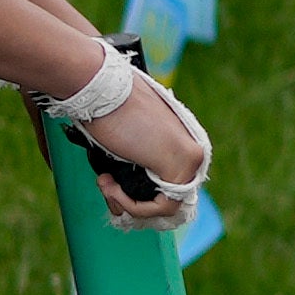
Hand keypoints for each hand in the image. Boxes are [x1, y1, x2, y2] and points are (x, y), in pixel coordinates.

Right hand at [78, 74, 212, 209]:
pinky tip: (112, 187)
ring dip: (128, 204)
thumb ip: (137, 162)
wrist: (101, 88)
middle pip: (166, 197)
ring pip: (164, 205)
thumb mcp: (126, 141)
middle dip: (132, 203)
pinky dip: (133, 206)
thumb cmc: (106, 108)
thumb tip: (125, 192)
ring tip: (106, 185)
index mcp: (183, 140)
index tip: (111, 182)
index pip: (168, 185)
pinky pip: (162, 206)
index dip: (139, 195)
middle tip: (107, 188)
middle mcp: (192, 149)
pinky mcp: (182, 165)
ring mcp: (191, 158)